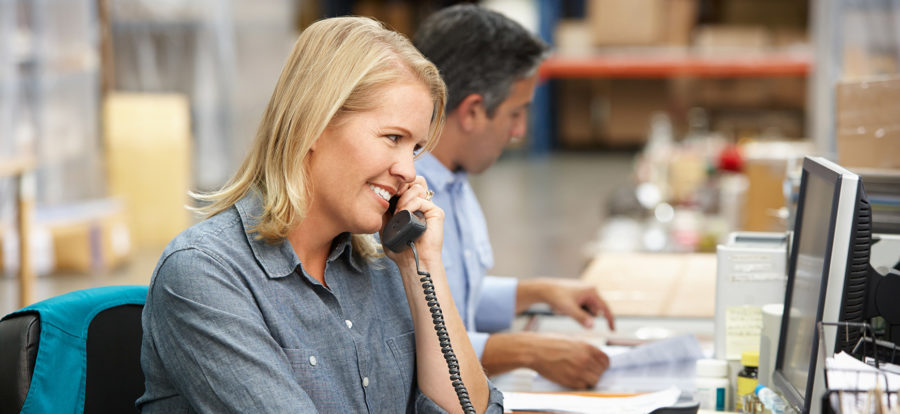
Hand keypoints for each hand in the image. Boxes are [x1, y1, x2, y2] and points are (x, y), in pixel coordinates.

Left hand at [381, 176, 443, 267]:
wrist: (411, 261)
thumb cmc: (399, 247)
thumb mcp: (385, 224)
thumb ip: (384, 208)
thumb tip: (379, 192)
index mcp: (410, 205)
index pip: (406, 183)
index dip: (396, 183)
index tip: (385, 192)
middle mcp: (421, 204)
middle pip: (415, 179)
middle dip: (401, 184)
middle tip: (392, 195)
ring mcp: (429, 207)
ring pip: (418, 186)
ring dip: (404, 196)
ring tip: (397, 211)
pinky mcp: (436, 213)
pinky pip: (422, 199)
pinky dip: (410, 204)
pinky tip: (404, 214)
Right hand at [482, 332, 608, 389]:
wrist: (534, 350)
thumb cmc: (549, 343)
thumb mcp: (571, 340)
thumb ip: (584, 348)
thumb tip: (594, 356)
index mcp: (586, 347)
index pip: (605, 360)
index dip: (604, 364)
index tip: (600, 366)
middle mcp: (585, 359)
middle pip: (601, 371)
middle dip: (596, 372)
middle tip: (589, 371)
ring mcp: (578, 371)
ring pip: (594, 380)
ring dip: (590, 379)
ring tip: (581, 375)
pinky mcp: (570, 381)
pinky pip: (583, 386)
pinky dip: (581, 384)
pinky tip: (573, 378)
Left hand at [517, 278, 614, 330]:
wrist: (544, 289)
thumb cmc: (556, 297)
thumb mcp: (569, 310)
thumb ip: (581, 318)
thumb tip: (593, 326)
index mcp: (592, 291)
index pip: (605, 308)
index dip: (610, 320)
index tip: (613, 331)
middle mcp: (591, 290)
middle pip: (594, 311)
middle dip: (584, 315)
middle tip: (570, 310)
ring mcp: (585, 292)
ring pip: (587, 311)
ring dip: (579, 313)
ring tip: (566, 307)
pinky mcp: (579, 294)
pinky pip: (581, 308)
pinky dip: (575, 310)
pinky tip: (565, 306)